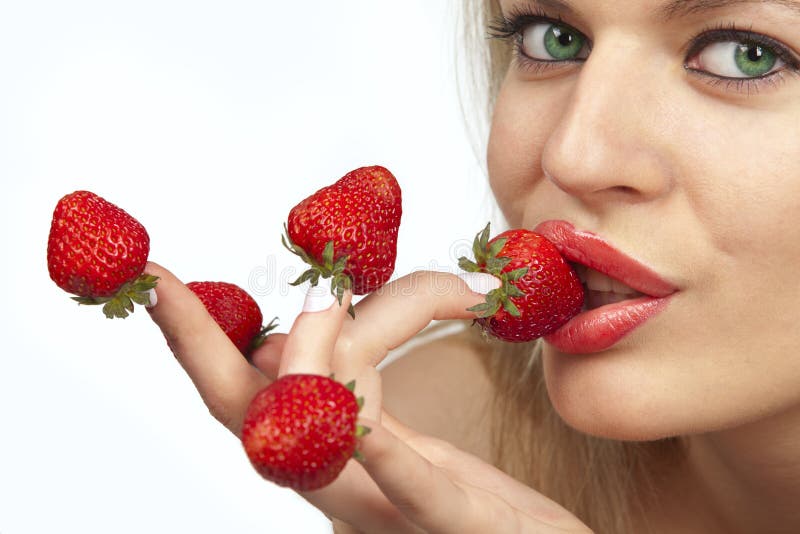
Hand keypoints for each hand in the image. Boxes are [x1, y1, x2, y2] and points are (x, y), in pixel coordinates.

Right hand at [144, 262, 591, 533]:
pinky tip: (363, 430)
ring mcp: (386, 506)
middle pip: (250, 409)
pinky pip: (410, 488)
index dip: (194, 337)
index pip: (245, 388)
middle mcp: (337, 478)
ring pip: (328, 422)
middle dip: (198, 343)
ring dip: (325, 345)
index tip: (152, 279)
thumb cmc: (467, 500)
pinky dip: (382, 457)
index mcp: (327, 450)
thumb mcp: (392, 436)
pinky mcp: (454, 521)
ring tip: (339, 286)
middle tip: (168, 282)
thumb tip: (291, 336)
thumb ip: (340, 393)